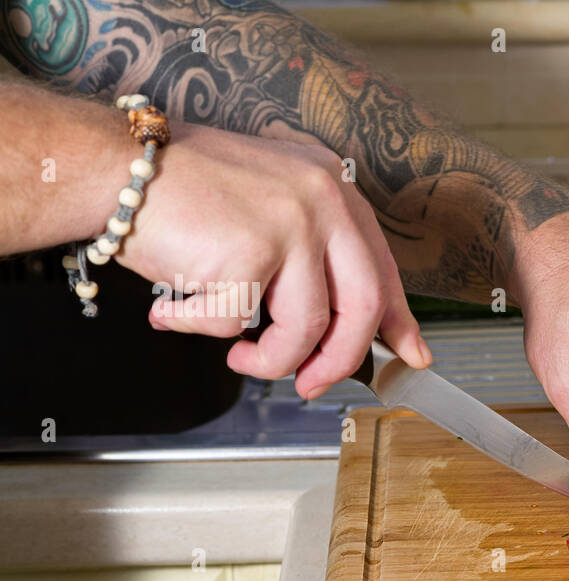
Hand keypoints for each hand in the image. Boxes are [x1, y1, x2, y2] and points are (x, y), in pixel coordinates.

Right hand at [116, 122, 430, 397]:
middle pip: (362, 307)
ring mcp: (291, 225)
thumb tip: (343, 325)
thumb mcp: (268, 209)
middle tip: (311, 384)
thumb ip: (312, 258)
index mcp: (332, 188)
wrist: (113, 165)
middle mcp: (323, 201)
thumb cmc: (180, 190)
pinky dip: (201, 329)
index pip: (383, 268)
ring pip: (306, 329)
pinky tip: (176, 310)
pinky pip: (238, 325)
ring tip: (236, 355)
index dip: (399, 321)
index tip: (412, 356)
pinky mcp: (251, 253)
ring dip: (268, 359)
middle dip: (338, 361)